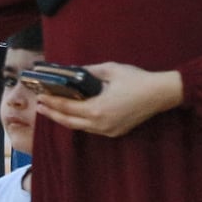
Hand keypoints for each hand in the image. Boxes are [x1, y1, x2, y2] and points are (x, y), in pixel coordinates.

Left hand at [35, 62, 183, 137]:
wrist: (162, 94)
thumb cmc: (136, 80)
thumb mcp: (109, 70)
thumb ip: (87, 71)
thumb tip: (72, 70)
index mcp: (98, 109)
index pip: (67, 107)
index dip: (51, 102)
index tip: (39, 97)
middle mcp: (101, 124)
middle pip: (70, 122)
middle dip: (53, 114)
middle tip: (39, 106)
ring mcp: (109, 130)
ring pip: (80, 127)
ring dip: (65, 119)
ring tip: (51, 110)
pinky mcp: (116, 131)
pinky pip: (91, 129)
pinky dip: (79, 122)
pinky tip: (72, 114)